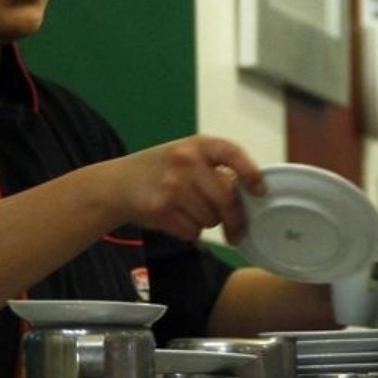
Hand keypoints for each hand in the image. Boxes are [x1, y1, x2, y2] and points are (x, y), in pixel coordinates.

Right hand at [105, 135, 264, 242]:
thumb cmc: (161, 170)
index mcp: (197, 144)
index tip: (260, 191)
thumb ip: (215, 168)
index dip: (251, 173)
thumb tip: (248, 195)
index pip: (233, 154)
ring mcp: (171, 185)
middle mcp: (185, 161)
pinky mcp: (159, 208)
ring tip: (190, 211)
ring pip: (210, 218)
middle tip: (238, 231)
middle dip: (236, 219)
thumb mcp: (187, 155)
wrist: (117, 183)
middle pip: (226, 198)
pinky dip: (189, 232)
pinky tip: (176, 219)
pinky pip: (192, 232)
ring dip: (206, 223)